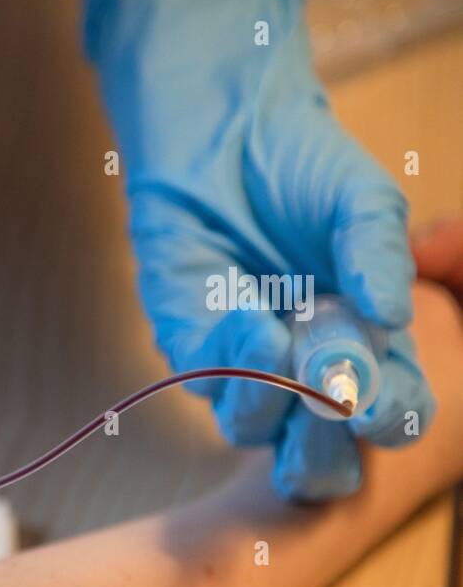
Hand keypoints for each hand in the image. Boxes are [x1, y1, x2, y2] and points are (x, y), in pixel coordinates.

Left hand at [86, 0, 433, 498]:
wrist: (224, 133)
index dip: (389, 422)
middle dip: (324, 453)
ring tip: (290, 344)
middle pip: (317, 454)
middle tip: (335, 415)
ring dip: (274, 402)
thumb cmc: (303, 171)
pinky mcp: (190, 346)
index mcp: (366, 350)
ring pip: (252, 429)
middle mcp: (305, 373)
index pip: (389, 413)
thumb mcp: (362, 204)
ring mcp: (244, 365)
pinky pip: (207, 379)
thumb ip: (380, 256)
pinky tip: (254, 315)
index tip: (379, 411)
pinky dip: (233, 358)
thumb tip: (396, 316)